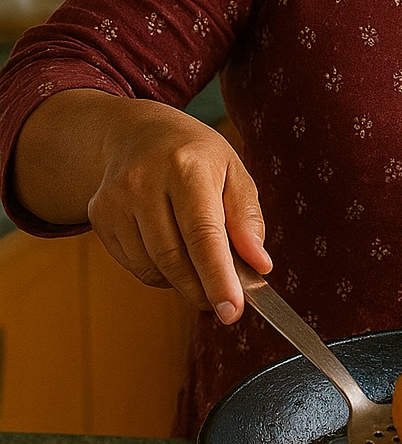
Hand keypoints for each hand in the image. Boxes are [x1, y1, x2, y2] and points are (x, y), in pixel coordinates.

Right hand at [85, 99, 271, 321]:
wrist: (137, 132)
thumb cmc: (195, 156)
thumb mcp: (234, 172)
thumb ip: (248, 219)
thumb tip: (260, 264)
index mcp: (187, 167)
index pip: (203, 234)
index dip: (218, 278)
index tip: (232, 311)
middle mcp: (145, 181)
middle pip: (175, 259)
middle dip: (204, 291)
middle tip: (226, 304)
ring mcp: (116, 199)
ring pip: (154, 268)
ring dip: (183, 283)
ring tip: (202, 269)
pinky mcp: (99, 216)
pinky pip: (136, 266)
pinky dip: (160, 273)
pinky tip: (173, 252)